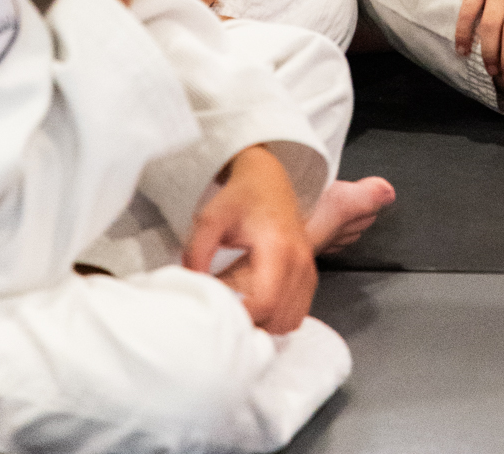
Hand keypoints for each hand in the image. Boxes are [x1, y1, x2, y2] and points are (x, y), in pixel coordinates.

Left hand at [183, 145, 315, 332]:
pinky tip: (256, 300)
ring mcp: (308, 270)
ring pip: (290, 320)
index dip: (242, 318)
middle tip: (226, 311)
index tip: (220, 315)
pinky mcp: (310, 277)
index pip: (266, 303)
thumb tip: (193, 288)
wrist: (268, 180)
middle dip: (250, 323)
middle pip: (279, 318)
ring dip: (264, 322)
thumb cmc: (240, 198)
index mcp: (279, 246)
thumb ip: (197, 251)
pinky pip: (297, 313)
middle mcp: (300, 260)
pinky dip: (276, 317)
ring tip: (241, 304)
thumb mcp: (210, 218)